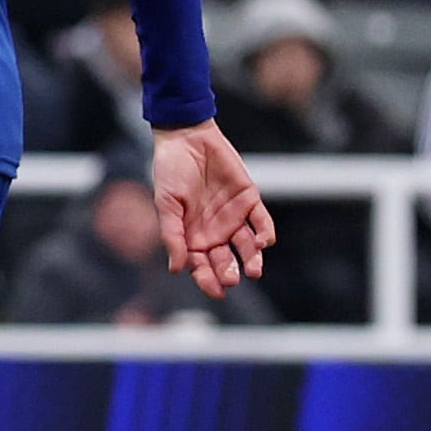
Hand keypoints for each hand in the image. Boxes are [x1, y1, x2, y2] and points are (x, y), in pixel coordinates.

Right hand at [152, 118, 273, 296]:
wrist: (187, 138)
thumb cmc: (170, 171)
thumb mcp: (166, 204)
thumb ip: (172, 236)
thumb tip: (176, 269)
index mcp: (191, 236)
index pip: (201, 266)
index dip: (208, 281)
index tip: (217, 292)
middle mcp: (214, 231)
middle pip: (225, 260)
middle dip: (229, 272)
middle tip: (232, 278)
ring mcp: (233, 216)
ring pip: (247, 246)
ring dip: (252, 259)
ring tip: (253, 270)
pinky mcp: (249, 200)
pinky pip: (261, 221)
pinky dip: (265, 233)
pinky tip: (263, 242)